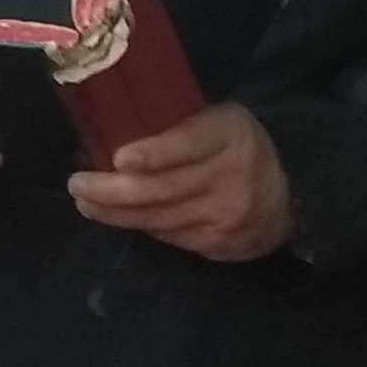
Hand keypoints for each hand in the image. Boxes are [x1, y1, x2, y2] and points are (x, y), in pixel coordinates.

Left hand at [69, 101, 295, 262]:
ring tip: (86, 202)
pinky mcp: (219, 245)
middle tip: (77, 185)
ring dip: (114, 213)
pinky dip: (139, 226)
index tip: (119, 158)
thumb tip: (109, 130)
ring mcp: (226, 216)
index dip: (155, 154)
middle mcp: (230, 177)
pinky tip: (117, 216)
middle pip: (163, 190)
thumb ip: (178, 126)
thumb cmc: (237, 147)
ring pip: (159, 219)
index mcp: (230, 134)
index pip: (190, 145)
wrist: (289, 197)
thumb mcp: (220, 120)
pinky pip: (169, 237)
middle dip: (112, 191)